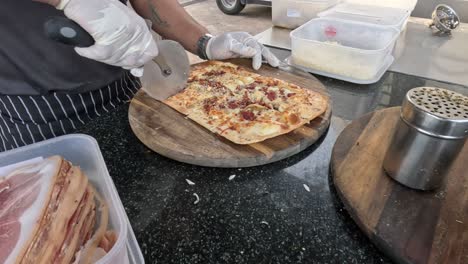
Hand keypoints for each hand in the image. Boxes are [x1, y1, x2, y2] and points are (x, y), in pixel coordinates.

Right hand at [43, 0, 157, 73]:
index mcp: (141, 27)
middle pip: (132, 60)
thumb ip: (131, 40)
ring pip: (114, 60)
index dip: (140, 60)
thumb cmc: (100, 7)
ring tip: (92, 48)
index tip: (128, 61)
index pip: (150, 53)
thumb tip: (134, 67)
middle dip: (117, 60)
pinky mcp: (107, 41)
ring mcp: (123, 37)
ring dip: (101, 57)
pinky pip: (98, 55)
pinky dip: (88, 52)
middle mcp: (135, 32)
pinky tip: (82, 48)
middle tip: (104, 53)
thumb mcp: (123, 22)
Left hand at [205, 32, 279, 69]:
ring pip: (260, 54)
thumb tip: (254, 51)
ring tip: (276, 65)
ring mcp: (247, 50)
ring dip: (268, 59)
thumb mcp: (228, 44)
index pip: (256, 47)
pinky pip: (255, 59)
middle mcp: (248, 43)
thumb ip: (240, 48)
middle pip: (262, 49)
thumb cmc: (218, 45)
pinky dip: (262, 62)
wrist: (210, 49)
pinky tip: (267, 66)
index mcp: (245, 38)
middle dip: (269, 56)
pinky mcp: (245, 56)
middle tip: (276, 64)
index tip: (257, 67)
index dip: (258, 57)